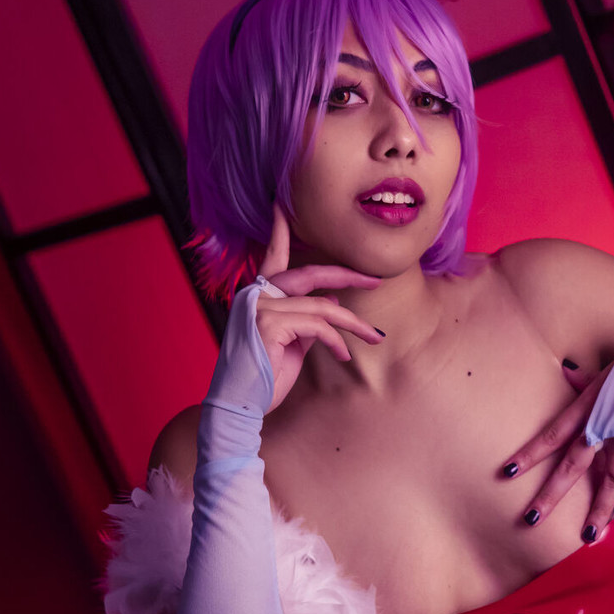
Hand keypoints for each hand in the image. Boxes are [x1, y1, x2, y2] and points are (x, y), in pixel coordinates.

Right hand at [251, 203, 384, 411]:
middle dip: (347, 275)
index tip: (281, 206)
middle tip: (375, 279)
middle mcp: (256, 296)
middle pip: (310, 274)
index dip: (280, 232)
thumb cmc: (263, 378)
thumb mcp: (290, 343)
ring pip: (323, 306)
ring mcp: (262, 308)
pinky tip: (344, 355)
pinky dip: (337, 341)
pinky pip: (319, 326)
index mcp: (257, 296)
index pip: (273, 257)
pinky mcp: (272, 325)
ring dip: (353, 323)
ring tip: (374, 336)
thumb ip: (307, 319)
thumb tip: (332, 302)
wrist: (238, 407)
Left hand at [502, 361, 613, 539]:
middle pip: (572, 465)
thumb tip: (566, 372)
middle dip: (551, 494)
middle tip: (532, 519)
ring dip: (598, 509)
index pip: (551, 434)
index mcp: (587, 407)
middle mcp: (602, 425)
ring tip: (588, 535)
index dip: (529, 454)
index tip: (508, 472)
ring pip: (609, 480)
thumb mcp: (608, 371)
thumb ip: (585, 380)